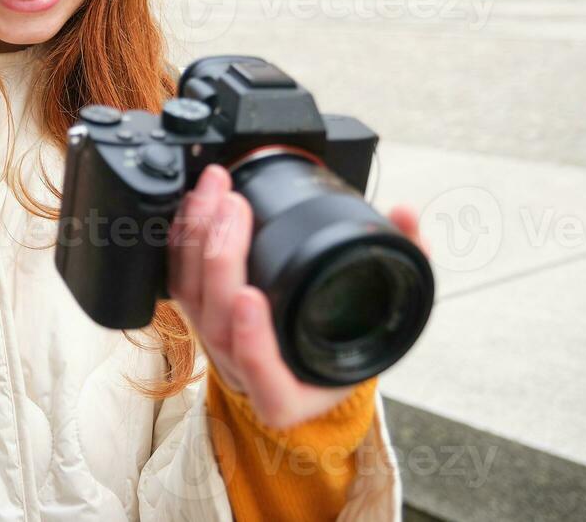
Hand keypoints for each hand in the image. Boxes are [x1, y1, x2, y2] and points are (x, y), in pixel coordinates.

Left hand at [167, 164, 425, 430]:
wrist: (313, 356)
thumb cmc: (351, 336)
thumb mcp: (388, 310)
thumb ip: (405, 261)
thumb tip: (407, 213)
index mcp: (293, 393)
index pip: (265, 379)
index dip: (251, 342)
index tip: (250, 298)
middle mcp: (247, 373)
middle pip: (216, 324)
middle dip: (219, 260)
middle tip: (233, 209)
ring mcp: (217, 343)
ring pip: (192, 299)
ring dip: (197, 240)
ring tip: (214, 193)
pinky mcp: (200, 314)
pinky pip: (179, 281)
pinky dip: (182, 241)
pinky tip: (195, 205)